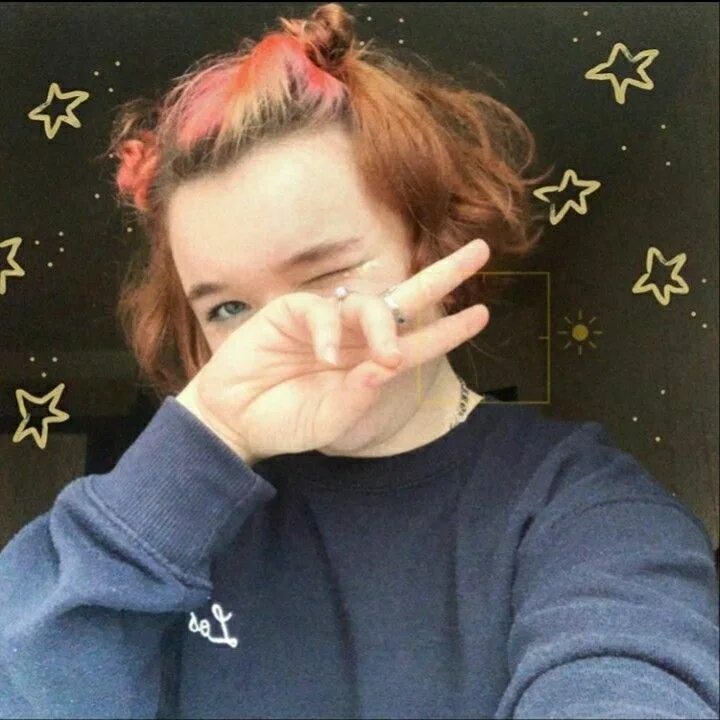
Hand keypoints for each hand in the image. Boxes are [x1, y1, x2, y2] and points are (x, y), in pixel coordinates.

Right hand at [176, 238, 490, 462]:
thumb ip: (359, 398)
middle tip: (481, 252)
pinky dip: (328, 331)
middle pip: (405, 301)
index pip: (417, 343)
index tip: (481, 314)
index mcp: (369, 366)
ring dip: (382, 326)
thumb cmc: (284, 422)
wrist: (233, 418)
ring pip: (369, 305)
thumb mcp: (329, 421)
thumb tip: (390, 366)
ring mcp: (326, 323)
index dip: (449, 329)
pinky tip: (324, 355)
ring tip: (385, 355)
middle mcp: (355, 339)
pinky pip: (321, 311)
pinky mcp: (293, 311)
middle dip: (443, 276)